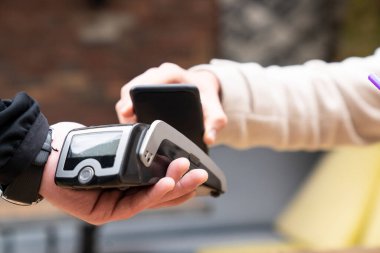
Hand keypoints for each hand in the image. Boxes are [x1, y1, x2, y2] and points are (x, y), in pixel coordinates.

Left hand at [39, 122, 207, 224]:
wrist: (46, 153)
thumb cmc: (76, 146)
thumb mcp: (112, 143)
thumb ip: (133, 149)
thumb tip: (156, 143)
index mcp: (127, 180)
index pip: (157, 183)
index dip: (177, 178)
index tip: (194, 169)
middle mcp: (123, 194)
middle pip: (159, 193)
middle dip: (183, 184)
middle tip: (202, 175)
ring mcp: (114, 205)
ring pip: (150, 201)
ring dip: (173, 188)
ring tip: (191, 177)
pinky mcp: (104, 213)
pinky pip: (134, 204)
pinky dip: (153, 194)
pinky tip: (167, 184)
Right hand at [115, 63, 227, 144]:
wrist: (204, 89)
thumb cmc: (207, 97)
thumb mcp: (215, 110)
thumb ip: (215, 123)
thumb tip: (209, 138)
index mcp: (172, 74)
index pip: (147, 82)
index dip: (134, 96)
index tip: (129, 111)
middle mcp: (158, 74)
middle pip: (132, 88)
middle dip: (126, 106)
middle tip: (128, 126)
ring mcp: (149, 80)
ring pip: (127, 93)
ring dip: (125, 109)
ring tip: (130, 127)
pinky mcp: (145, 88)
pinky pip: (129, 97)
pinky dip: (128, 109)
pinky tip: (132, 123)